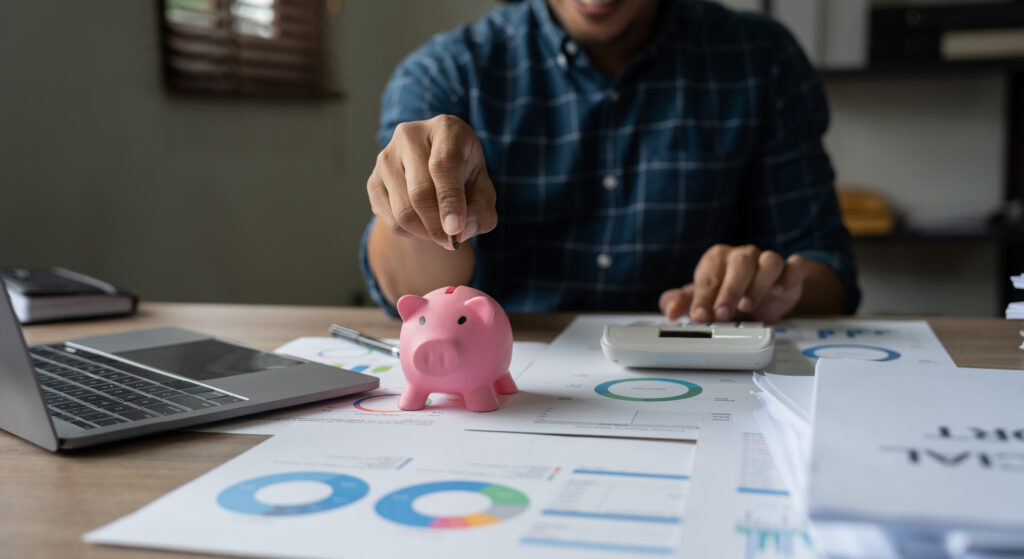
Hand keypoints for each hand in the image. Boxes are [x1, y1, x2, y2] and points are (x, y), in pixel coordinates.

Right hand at [366, 115, 497, 248]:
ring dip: (425, 232)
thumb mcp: (484, 189)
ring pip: (403, 210)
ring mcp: (387, 157)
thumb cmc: (465, 176)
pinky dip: (410, 233)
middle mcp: (410, 136)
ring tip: (440, 232)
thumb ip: (481, 210)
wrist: (436, 170)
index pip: (443, 165)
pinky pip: (390, 220)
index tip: (455, 229)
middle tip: (451, 241)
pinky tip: (423, 223)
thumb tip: (459, 230)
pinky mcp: (373, 180)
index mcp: (445, 129)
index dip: (450, 200)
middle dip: (437, 225)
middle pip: (420, 192)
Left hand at [659, 244, 804, 322]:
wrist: (760, 301)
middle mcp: (743, 256)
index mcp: (717, 259)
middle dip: (729, 291)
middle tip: (722, 314)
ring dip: (758, 284)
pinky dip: (790, 276)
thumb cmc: (726, 297)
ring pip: (768, 262)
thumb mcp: (699, 302)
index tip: (699, 315)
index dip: (703, 297)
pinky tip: (781, 290)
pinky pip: (794, 266)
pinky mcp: (790, 272)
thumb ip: (679, 303)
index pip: (709, 275)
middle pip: (739, 265)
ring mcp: (768, 262)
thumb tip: (669, 310)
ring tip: (747, 306)